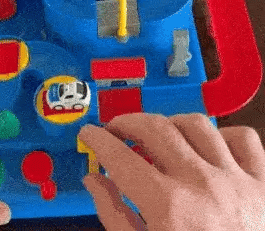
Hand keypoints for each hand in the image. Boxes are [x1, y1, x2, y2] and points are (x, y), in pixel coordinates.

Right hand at [78, 112, 264, 230]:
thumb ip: (114, 216)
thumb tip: (94, 181)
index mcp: (169, 208)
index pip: (120, 157)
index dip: (98, 139)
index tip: (91, 134)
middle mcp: (202, 186)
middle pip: (155, 128)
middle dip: (127, 122)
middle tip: (117, 130)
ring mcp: (237, 181)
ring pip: (196, 124)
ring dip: (169, 124)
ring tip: (158, 136)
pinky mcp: (264, 183)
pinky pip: (242, 138)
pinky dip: (221, 135)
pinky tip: (207, 147)